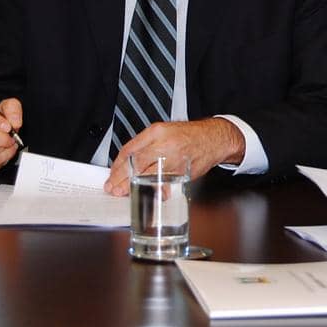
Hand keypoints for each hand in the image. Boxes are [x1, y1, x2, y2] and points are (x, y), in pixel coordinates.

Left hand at [104, 118, 245, 195]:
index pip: (130, 150)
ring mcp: (173, 159)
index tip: (112, 175)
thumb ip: (146, 145)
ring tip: (124, 193)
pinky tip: (147, 194)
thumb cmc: (189, 136)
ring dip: (133, 187)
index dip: (117, 166)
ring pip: (147, 175)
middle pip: (135, 164)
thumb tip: (128, 163)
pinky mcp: (181, 172)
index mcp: (156, 132)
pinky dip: (154, 191)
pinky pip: (163, 184)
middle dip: (121, 179)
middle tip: (113, 188)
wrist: (213, 138)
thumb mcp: (164, 132)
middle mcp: (164, 144)